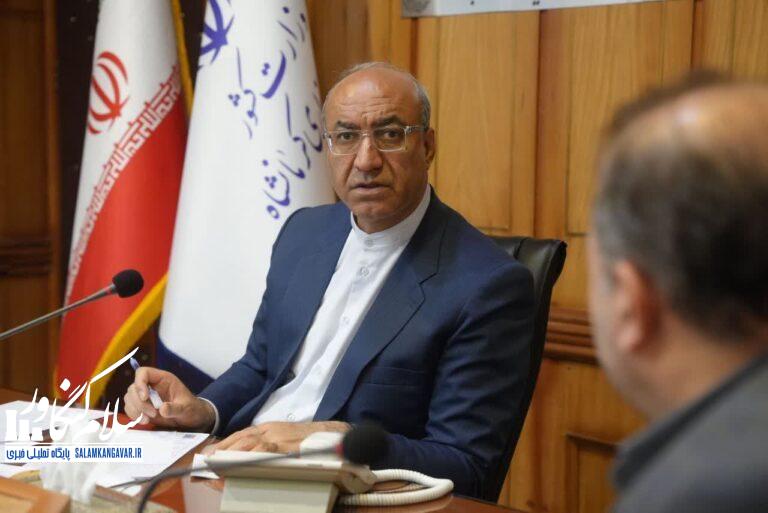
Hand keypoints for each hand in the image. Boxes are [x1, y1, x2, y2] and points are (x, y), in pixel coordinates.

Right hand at [123, 366, 215, 431]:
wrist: (191, 419)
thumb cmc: (191, 408)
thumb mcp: (186, 408)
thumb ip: (175, 408)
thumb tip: (162, 409)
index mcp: (163, 379)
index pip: (144, 372)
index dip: (140, 383)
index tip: (145, 397)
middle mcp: (152, 385)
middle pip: (133, 387)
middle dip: (139, 402)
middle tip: (152, 414)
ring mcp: (146, 396)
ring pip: (129, 398)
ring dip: (135, 410)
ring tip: (148, 420)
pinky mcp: (143, 407)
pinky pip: (130, 408)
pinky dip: (134, 415)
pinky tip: (144, 421)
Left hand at [204, 421, 349, 453]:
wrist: (333, 435)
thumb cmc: (308, 439)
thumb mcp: (284, 437)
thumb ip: (267, 444)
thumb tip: (245, 457)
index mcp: (269, 427)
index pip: (241, 434)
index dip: (225, 443)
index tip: (209, 453)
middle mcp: (272, 430)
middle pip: (242, 438)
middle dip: (223, 449)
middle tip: (207, 460)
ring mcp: (281, 437)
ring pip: (252, 444)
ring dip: (233, 453)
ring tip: (218, 463)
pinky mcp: (289, 446)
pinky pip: (267, 452)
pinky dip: (252, 457)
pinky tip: (241, 463)